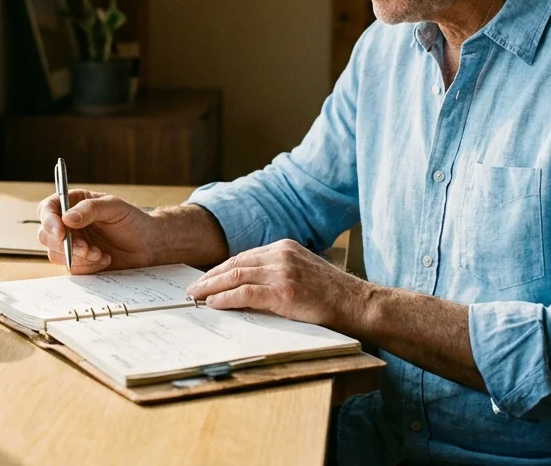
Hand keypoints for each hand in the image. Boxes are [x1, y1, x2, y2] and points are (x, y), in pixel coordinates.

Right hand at [36, 190, 159, 273]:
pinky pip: (71, 268)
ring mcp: (71, 244)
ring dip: (77, 257)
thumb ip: (90, 209)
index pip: (48, 209)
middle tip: (87, 248)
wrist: (148, 246)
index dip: (49, 221)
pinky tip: (104, 260)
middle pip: (45, 234)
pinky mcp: (78, 262)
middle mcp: (68, 224)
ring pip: (55, 254)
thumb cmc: (133, 221)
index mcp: (73, 204)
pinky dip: (87, 266)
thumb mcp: (114, 207)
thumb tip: (67, 218)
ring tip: (100, 253)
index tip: (61, 232)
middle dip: (64, 244)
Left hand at [184, 239, 368, 330]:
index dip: (221, 269)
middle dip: (211, 277)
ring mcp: (283, 272)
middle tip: (193, 288)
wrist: (356, 304)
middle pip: (235, 263)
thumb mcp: (302, 272)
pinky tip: (214, 304)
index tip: (206, 279)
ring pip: (236, 276)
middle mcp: (281, 254)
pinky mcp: (284, 292)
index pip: (244, 256)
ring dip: (212, 287)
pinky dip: (226, 298)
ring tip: (197, 296)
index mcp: (285, 247)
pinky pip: (246, 293)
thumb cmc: (332, 295)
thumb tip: (246, 287)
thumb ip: (277, 273)